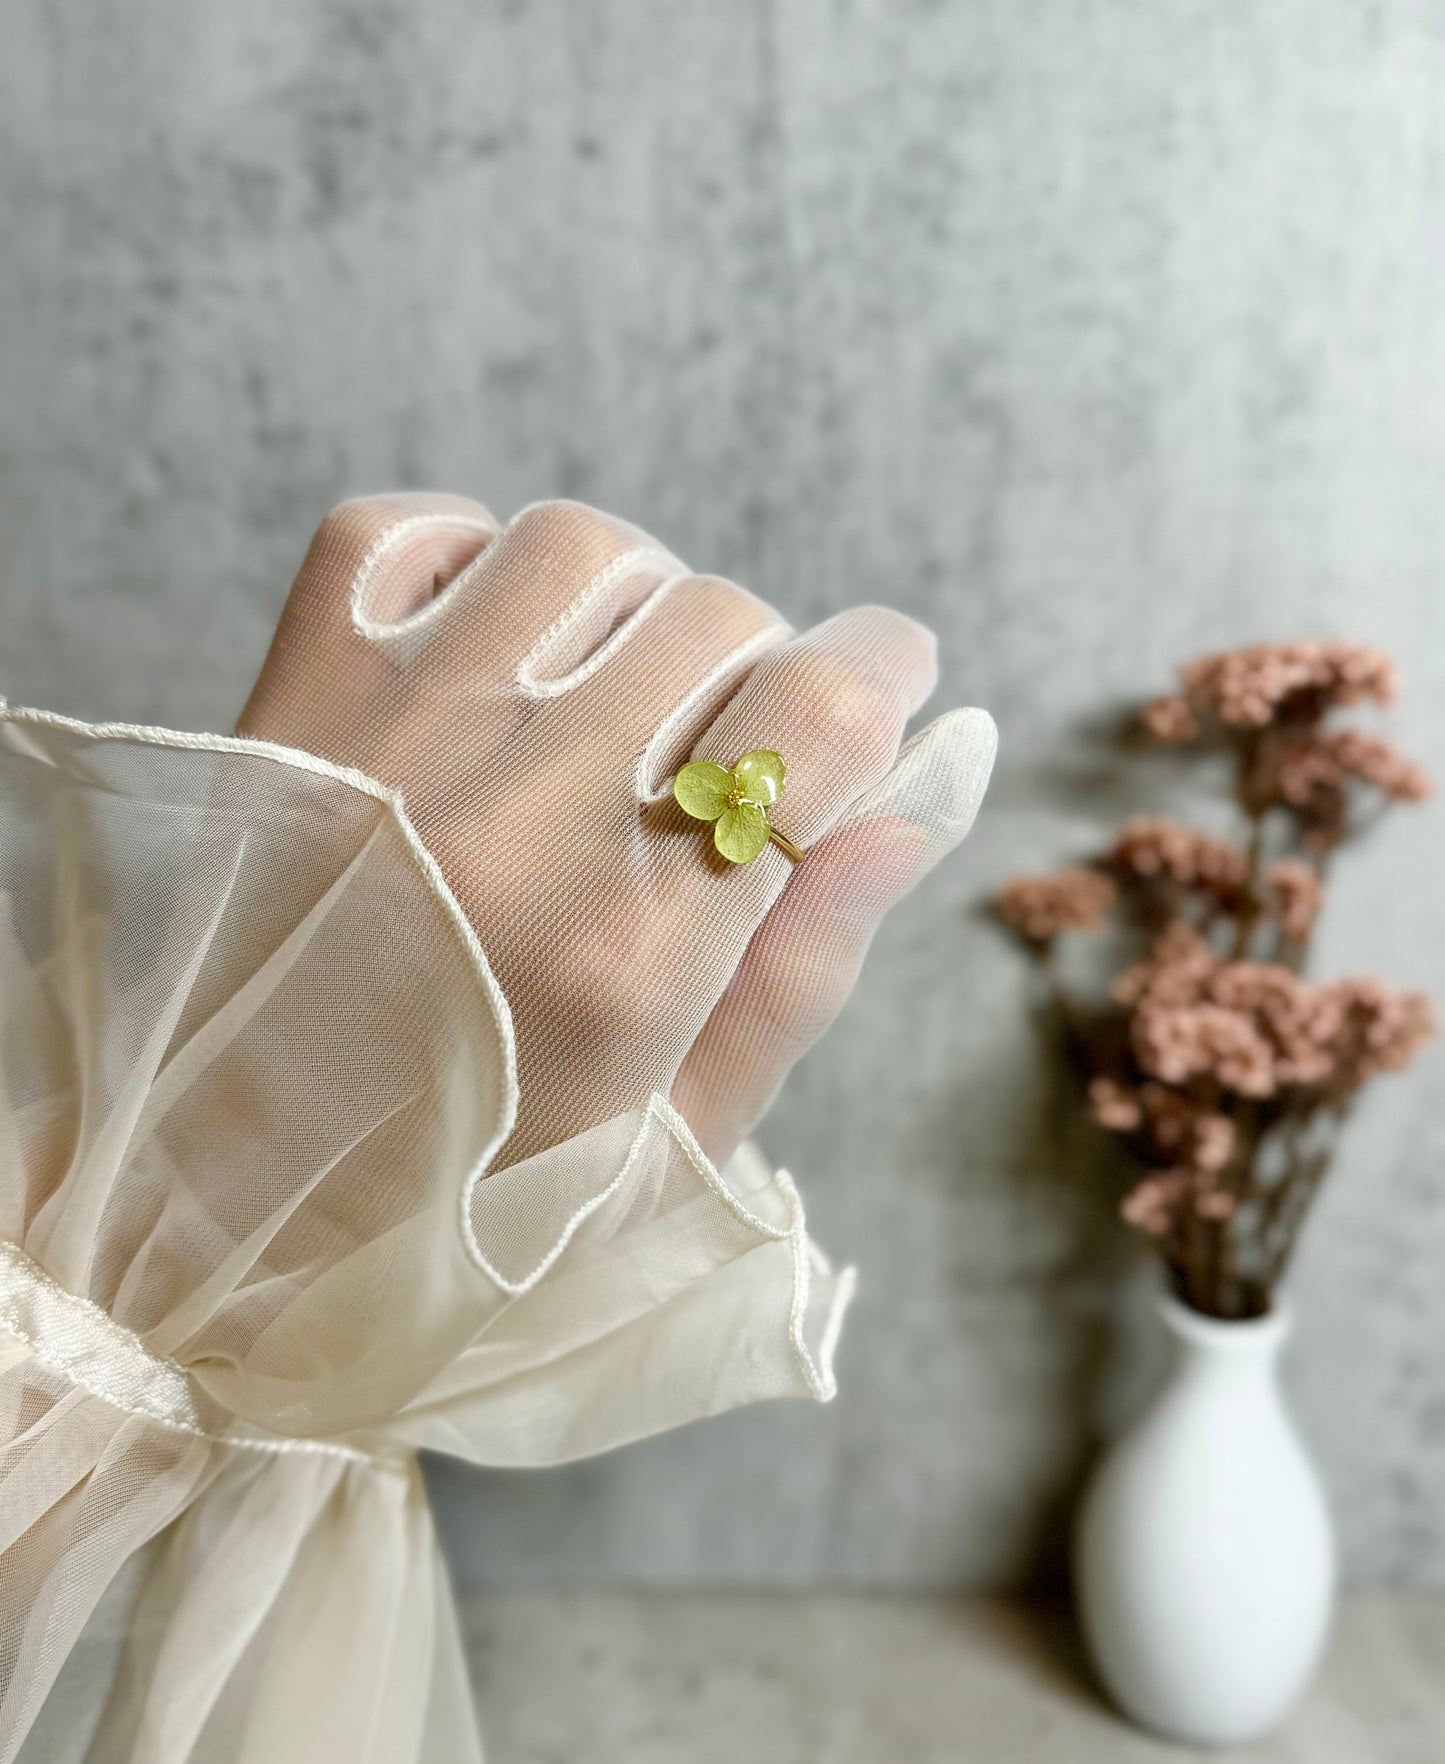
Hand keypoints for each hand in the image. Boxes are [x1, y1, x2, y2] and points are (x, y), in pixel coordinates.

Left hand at [240, 495, 993, 1164]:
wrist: (215, 1202)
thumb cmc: (463, 1195)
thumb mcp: (674, 1139)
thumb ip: (809, 964)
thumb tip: (934, 783)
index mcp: (631, 952)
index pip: (822, 714)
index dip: (889, 670)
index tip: (889, 678)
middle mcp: (514, 820)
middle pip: (721, 615)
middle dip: (759, 671)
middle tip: (716, 754)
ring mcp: (386, 739)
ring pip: (585, 548)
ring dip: (632, 605)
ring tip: (606, 698)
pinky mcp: (285, 698)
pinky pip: (406, 528)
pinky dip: (474, 559)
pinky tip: (494, 655)